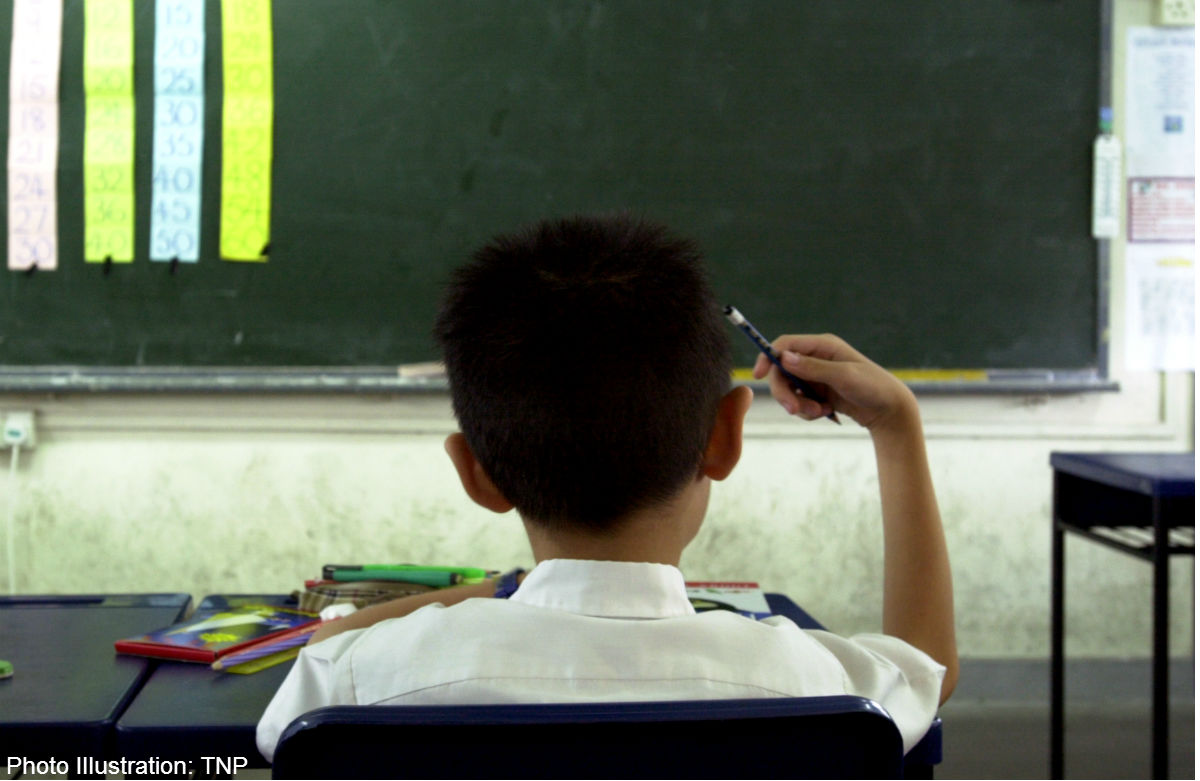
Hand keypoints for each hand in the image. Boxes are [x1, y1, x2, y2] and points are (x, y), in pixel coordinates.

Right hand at [752, 333, 916, 430]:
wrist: (889, 411)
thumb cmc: (872, 387)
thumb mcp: (844, 376)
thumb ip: (813, 368)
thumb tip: (782, 358)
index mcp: (822, 346)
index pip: (785, 345)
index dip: (768, 357)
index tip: (758, 375)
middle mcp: (816, 358)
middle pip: (782, 371)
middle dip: (785, 392)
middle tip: (793, 410)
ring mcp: (816, 377)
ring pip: (789, 390)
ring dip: (799, 405)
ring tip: (819, 412)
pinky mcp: (818, 393)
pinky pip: (800, 402)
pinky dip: (808, 411)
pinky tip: (826, 412)